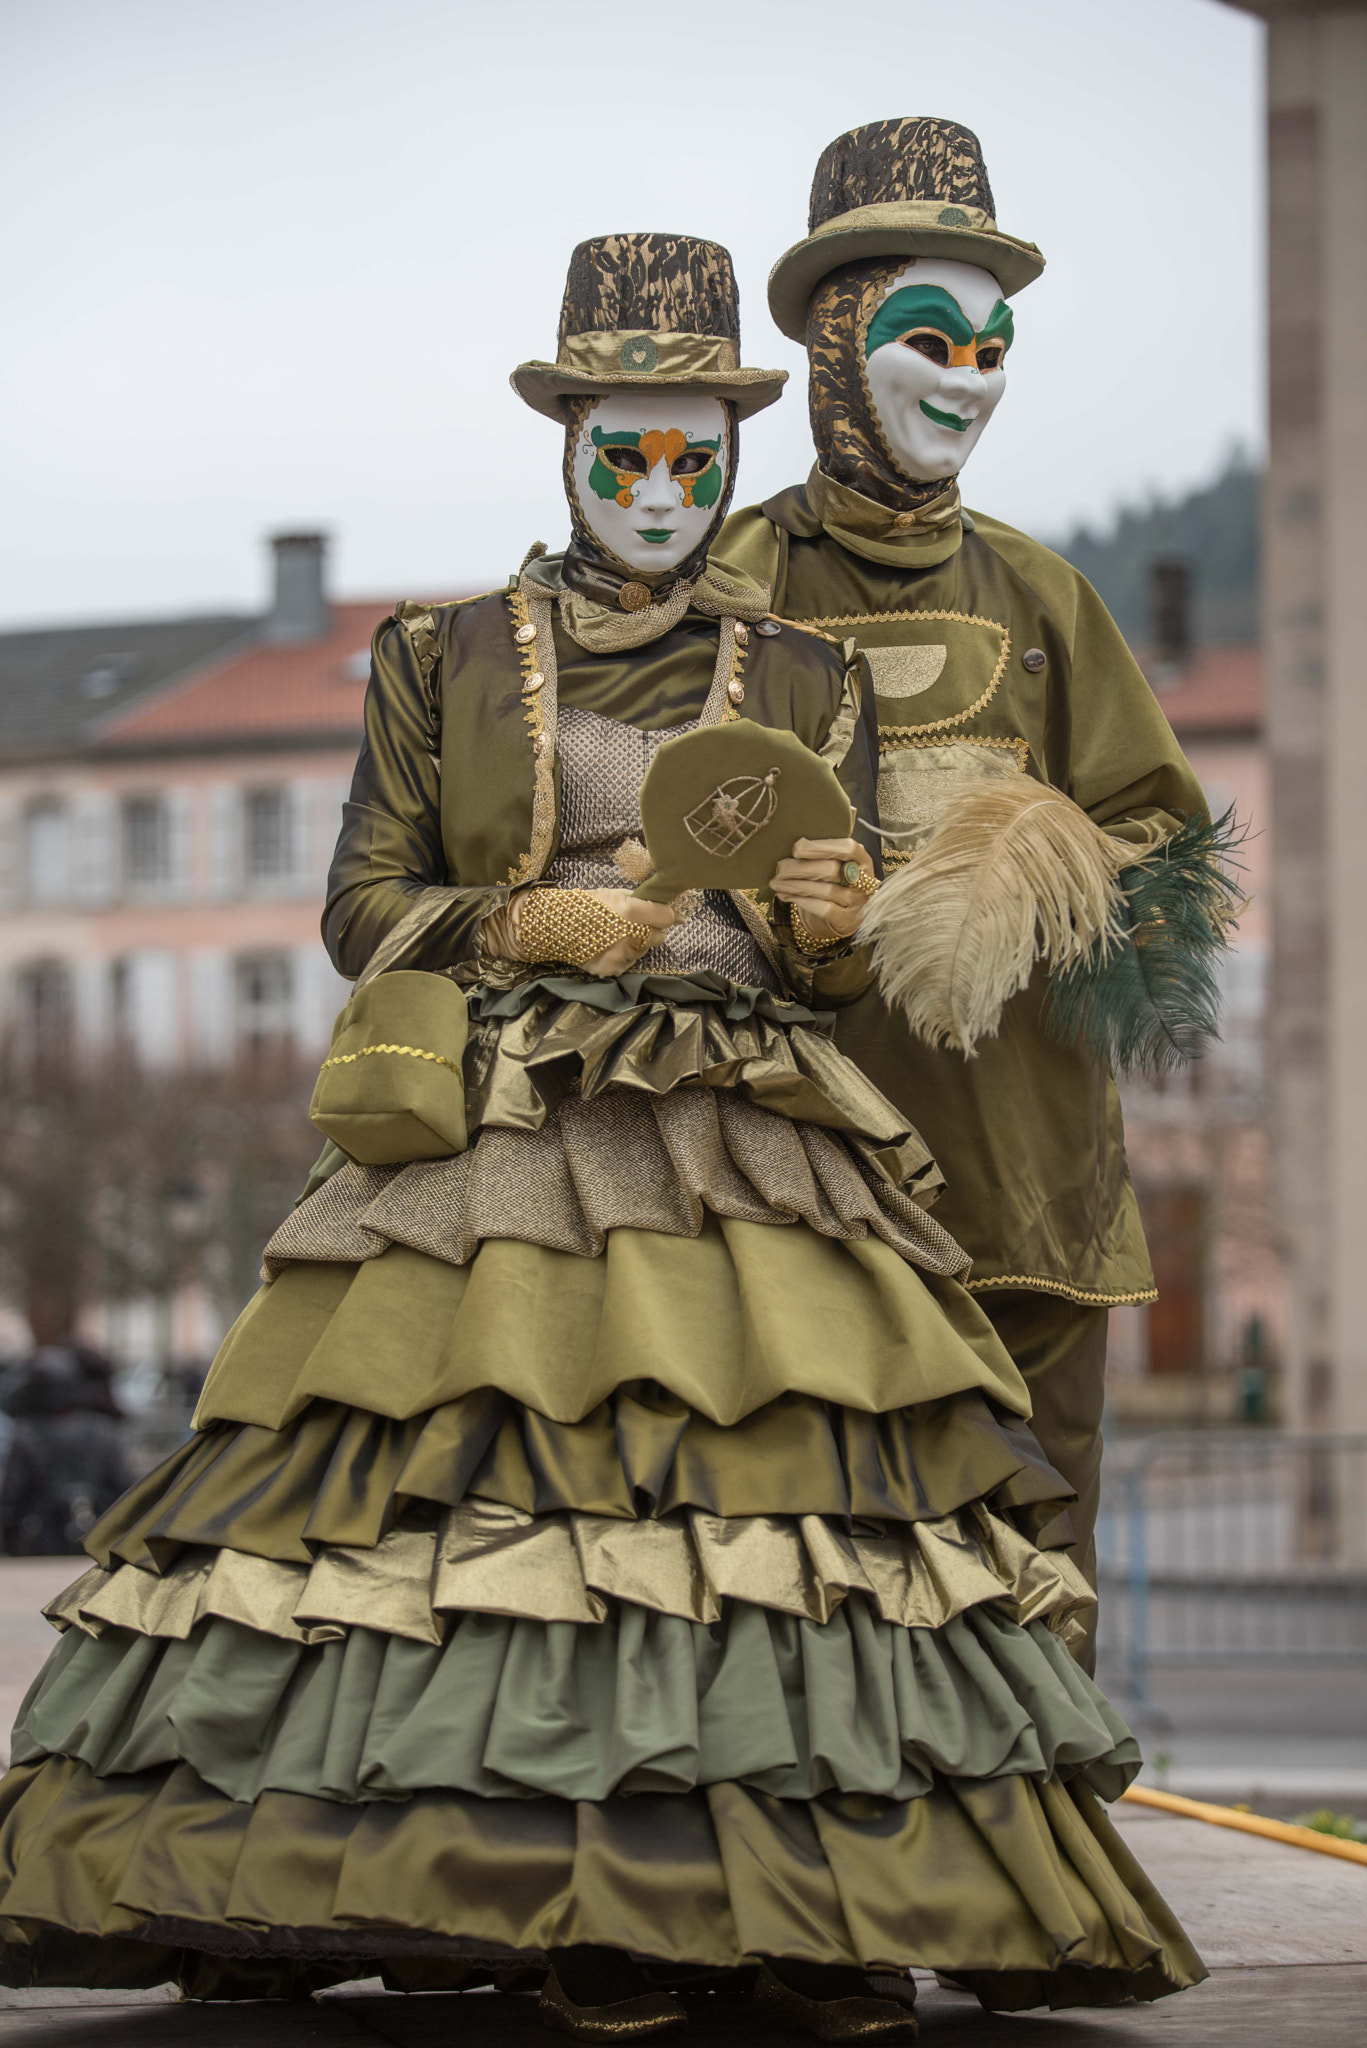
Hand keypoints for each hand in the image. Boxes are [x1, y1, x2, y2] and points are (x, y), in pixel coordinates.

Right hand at [486, 887, 679, 973]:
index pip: (666, 917)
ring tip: (615, 934)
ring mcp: (620, 956)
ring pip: (644, 950)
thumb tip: (675, 911)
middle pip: (659, 936)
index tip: (662, 913)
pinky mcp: (611, 969)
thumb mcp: (614, 893)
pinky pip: (629, 962)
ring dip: (636, 942)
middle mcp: (627, 936)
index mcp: (629, 912)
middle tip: (633, 923)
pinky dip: (624, 955)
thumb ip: (644, 901)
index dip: (666, 914)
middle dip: (651, 929)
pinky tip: (608, 945)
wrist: (553, 925)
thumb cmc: (586, 904)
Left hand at [769, 835, 877, 944]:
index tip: (797, 848)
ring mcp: (857, 902)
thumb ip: (823, 852)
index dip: (823, 846)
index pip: (849, 848)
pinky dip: (801, 901)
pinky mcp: (847, 920)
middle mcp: (864, 881)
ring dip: (796, 885)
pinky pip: (824, 909)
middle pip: (833, 870)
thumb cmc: (836, 882)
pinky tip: (784, 895)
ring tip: (775, 881)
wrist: (845, 914)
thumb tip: (796, 845)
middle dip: (801, 868)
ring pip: (826, 890)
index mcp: (863, 860)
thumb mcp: (836, 863)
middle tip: (779, 867)